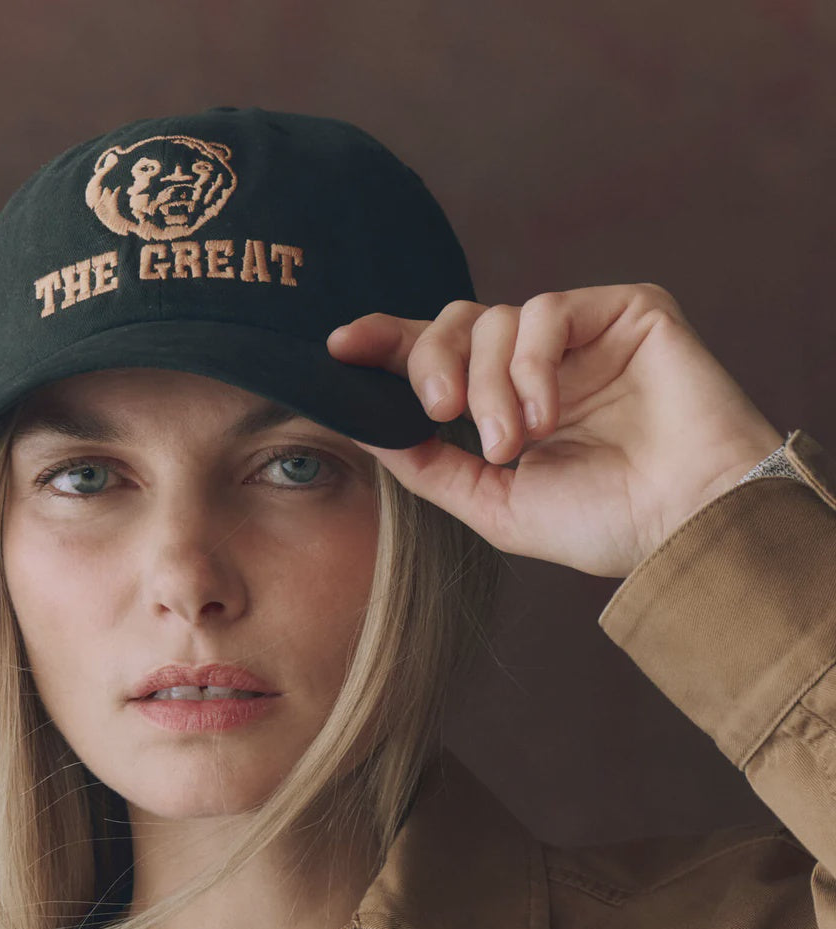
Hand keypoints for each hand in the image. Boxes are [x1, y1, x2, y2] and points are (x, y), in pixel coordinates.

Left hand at [326, 284, 783, 577]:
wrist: (684, 525)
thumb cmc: (604, 523)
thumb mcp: (493, 505)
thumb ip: (429, 466)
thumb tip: (366, 427)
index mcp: (509, 403)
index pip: (439, 356)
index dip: (387, 343)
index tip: (338, 348)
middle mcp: (541, 364)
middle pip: (455, 324)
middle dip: (430, 363)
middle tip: (440, 413)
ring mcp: (583, 336)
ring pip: (496, 320)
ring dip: (489, 385)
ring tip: (515, 443)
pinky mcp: (626, 311)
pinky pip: (547, 311)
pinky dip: (532, 364)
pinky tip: (546, 415)